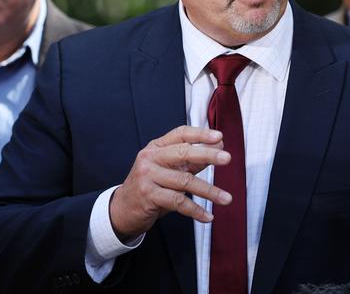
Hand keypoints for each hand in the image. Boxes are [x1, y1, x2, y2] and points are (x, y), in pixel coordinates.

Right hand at [109, 126, 231, 237]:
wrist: (122, 209)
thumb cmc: (150, 186)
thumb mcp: (169, 169)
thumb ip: (191, 161)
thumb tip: (218, 149)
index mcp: (156, 147)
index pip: (181, 134)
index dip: (200, 134)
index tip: (219, 136)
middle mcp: (150, 158)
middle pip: (183, 153)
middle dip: (208, 155)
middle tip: (227, 158)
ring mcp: (148, 176)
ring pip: (184, 181)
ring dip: (209, 191)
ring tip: (226, 198)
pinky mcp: (148, 196)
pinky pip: (178, 202)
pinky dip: (196, 210)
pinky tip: (208, 216)